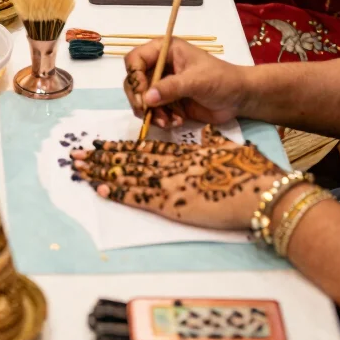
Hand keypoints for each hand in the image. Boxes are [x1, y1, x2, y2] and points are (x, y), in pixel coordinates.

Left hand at [70, 127, 281, 230]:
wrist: (262, 191)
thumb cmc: (250, 172)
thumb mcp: (227, 150)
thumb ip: (213, 143)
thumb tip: (209, 136)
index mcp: (185, 153)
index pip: (145, 148)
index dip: (120, 147)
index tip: (101, 145)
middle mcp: (173, 164)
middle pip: (130, 158)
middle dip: (102, 158)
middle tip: (78, 156)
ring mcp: (171, 183)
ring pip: (129, 175)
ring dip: (102, 173)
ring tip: (80, 170)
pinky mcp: (174, 203)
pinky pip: (140, 197)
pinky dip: (119, 193)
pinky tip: (102, 190)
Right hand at [124, 38, 248, 125]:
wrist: (240, 98)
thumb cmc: (222, 80)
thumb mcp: (196, 81)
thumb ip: (171, 88)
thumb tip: (146, 98)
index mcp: (165, 50)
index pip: (135, 59)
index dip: (134, 77)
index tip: (142, 96)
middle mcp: (160, 65)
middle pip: (133, 81)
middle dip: (139, 99)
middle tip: (147, 113)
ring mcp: (164, 84)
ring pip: (142, 99)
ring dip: (151, 113)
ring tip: (167, 122)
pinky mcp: (169, 101)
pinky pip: (154, 111)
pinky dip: (161, 119)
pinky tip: (176, 122)